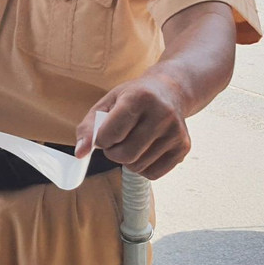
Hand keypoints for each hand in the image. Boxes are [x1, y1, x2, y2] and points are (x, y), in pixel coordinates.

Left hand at [74, 72, 190, 179]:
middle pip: (125, 155)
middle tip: (116, 141)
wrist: (170, 90)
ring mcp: (176, 132)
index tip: (105, 133)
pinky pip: (153, 174)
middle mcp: (162, 113)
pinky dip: (142, 167)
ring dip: (127, 160)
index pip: (111, 134)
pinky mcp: (183, 147)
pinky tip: (145, 150)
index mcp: (140, 97)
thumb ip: (88, 128)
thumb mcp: (107, 103)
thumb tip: (80, 154)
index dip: (102, 139)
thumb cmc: (132, 98)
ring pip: (138, 166)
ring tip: (132, 142)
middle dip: (113, 153)